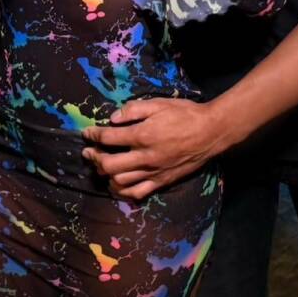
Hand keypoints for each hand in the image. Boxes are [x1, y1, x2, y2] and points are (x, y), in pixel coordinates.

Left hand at [81, 97, 216, 199]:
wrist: (210, 133)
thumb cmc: (185, 114)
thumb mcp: (159, 103)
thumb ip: (134, 109)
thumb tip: (113, 117)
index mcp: (143, 135)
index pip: (109, 138)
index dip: (94, 135)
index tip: (87, 133)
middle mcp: (144, 157)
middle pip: (109, 164)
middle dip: (94, 158)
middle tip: (88, 152)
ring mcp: (153, 172)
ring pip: (120, 181)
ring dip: (105, 174)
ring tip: (100, 166)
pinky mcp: (161, 181)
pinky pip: (137, 193)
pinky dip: (122, 191)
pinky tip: (116, 185)